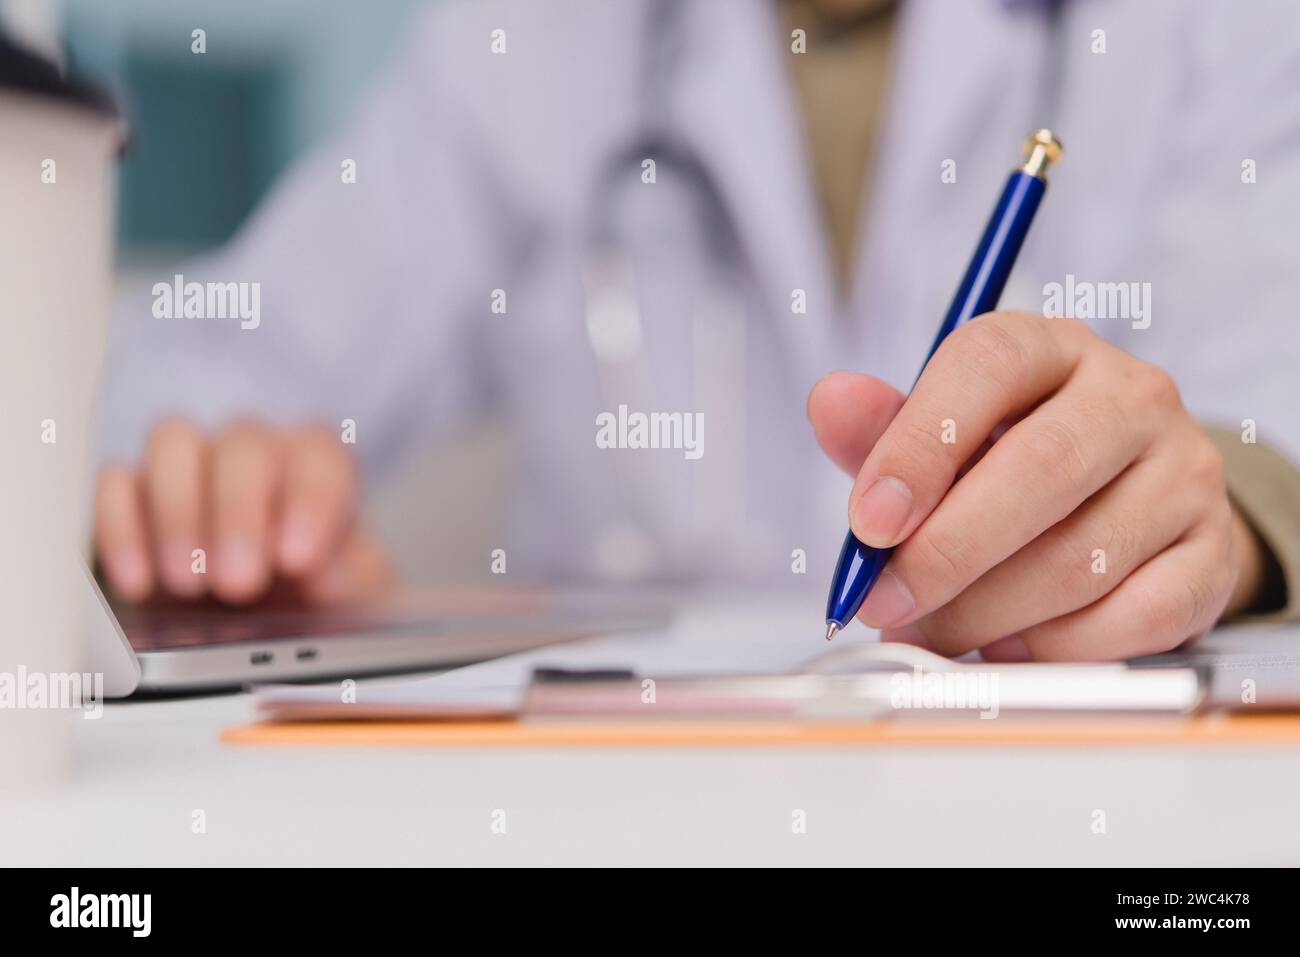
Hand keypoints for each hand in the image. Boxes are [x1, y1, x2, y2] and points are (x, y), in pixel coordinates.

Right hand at [94, 419, 390, 604]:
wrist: (279, 622)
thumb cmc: (322, 594)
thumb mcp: (357, 592)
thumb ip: (351, 576)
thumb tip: (323, 571)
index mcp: (319, 462)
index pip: (318, 455)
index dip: (309, 501)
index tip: (298, 559)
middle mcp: (255, 451)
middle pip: (243, 445)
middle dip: (239, 514)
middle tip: (240, 583)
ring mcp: (191, 464)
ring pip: (173, 442)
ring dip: (178, 513)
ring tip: (189, 583)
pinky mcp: (135, 495)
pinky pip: (115, 484)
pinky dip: (121, 530)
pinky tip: (141, 583)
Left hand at [808, 312, 1268, 661]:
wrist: (1130, 502)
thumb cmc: (1012, 463)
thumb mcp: (941, 435)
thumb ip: (882, 430)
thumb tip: (830, 401)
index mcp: (1050, 347)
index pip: (988, 364)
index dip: (920, 446)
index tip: (869, 524)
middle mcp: (1131, 395)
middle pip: (1042, 468)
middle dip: (947, 552)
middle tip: (885, 602)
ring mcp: (1185, 471)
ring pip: (1081, 557)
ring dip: (989, 613)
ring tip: (935, 631)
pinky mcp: (1212, 550)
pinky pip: (1137, 616)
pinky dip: (1058, 647)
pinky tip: (1011, 645)